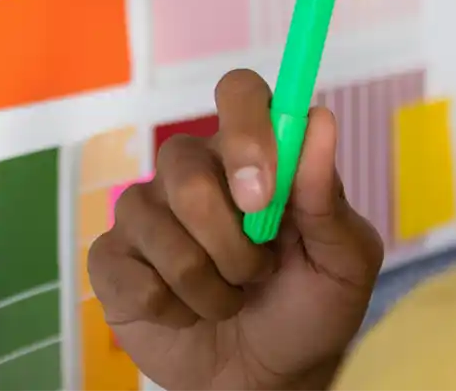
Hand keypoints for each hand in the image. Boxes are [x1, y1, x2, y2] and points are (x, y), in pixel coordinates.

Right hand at [88, 70, 382, 390]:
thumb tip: (320, 121)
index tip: (261, 195)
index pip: (238, 92)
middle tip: (259, 274)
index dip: (246, 131)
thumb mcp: (342, 263)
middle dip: (232, 244)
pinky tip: (185, 313)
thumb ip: (327, 198)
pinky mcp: (112, 259)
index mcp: (249, 154)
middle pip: (186, 170)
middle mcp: (191, 170)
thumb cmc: (307, 310)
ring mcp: (145, 213)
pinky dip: (173, 310)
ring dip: (211, 289)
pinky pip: (132, 276)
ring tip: (229, 301)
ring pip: (162, 234)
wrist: (266, 381)